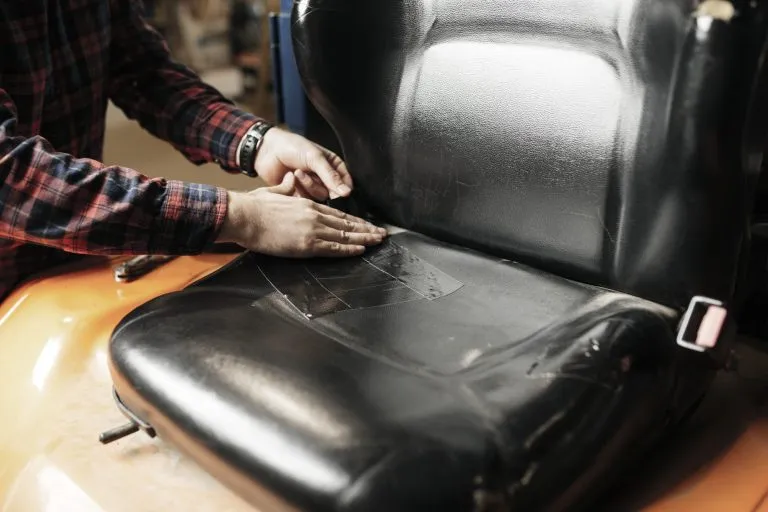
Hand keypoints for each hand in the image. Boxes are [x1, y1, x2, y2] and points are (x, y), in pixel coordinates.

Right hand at [218, 173, 386, 257]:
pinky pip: (333, 248)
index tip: (366, 224)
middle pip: (346, 224)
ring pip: (344, 235)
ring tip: (378, 241)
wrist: (243, 215)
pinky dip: (349, 249)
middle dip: (366, 229)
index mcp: (307, 204)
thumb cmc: (254, 206)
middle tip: (382, 233)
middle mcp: (314, 215)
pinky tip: (361, 250)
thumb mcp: (274, 192)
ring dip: (364, 239)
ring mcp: (312, 230)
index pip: (337, 214)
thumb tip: (292, 179)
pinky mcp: (306, 244)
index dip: (354, 220)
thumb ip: (287, 188)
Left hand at [252, 127, 351, 200]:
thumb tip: (347, 193)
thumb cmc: (293, 147)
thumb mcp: (315, 158)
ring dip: (307, 185)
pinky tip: (290, 179)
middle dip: (319, 184)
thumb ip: (331, 176)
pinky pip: (305, 201)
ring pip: (318, 197)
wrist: (267, 150)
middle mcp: (325, 177)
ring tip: (296, 172)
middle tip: (309, 174)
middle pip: (332, 193)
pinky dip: (298, 191)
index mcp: (333, 166)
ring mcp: (312, 186)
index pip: (346, 183)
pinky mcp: (299, 194)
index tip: (338, 191)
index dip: (342, 188)